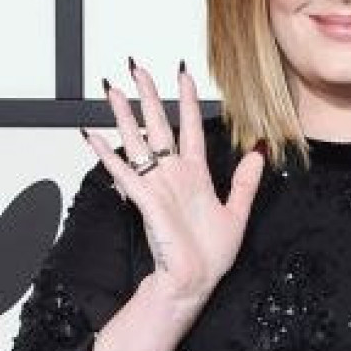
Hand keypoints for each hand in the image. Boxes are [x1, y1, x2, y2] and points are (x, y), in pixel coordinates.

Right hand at [81, 60, 265, 307]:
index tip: (183, 75)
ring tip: (113, 91)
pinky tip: (91, 136)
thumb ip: (246, 183)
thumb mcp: (237, 213)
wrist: (194, 282)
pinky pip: (123, 172)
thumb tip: (258, 152)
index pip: (189, 129)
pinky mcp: (146, 201)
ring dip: (124, 116)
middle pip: (158, 126)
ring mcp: (157, 186)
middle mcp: (173, 176)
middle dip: (148, 96)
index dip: (186, 101)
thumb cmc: (211, 255)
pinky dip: (106, 154)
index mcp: (196, 176)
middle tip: (138, 68)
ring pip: (138, 142)